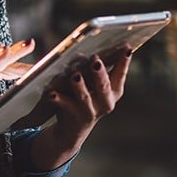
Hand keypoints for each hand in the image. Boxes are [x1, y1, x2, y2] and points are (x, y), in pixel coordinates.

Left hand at [32, 46, 132, 170]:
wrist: (71, 130)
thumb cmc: (84, 98)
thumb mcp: (95, 84)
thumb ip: (98, 68)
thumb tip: (95, 50)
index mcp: (113, 91)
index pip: (119, 74)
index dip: (123, 61)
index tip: (126, 46)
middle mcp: (104, 102)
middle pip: (103, 86)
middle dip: (100, 72)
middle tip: (95, 59)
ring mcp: (89, 111)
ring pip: (84, 97)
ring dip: (80, 86)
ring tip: (74, 75)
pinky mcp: (72, 116)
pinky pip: (63, 106)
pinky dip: (57, 98)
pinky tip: (50, 93)